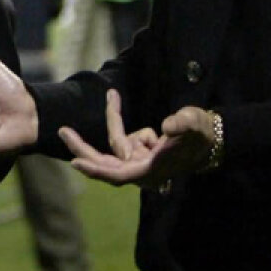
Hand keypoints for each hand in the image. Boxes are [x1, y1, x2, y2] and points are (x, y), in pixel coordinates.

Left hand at [60, 100, 217, 187]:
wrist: (208, 139)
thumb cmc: (201, 133)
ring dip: (112, 121)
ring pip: (116, 145)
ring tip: (114, 95)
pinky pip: (126, 138)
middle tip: (62, 130)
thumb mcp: (194, 123)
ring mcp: (139, 162)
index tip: (75, 162)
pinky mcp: (139, 154)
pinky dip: (134, 128)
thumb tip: (166, 127)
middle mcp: (142, 170)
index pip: (118, 174)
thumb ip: (182, 124)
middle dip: (82, 148)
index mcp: (151, 170)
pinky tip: (157, 135)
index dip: (96, 170)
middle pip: (104, 163)